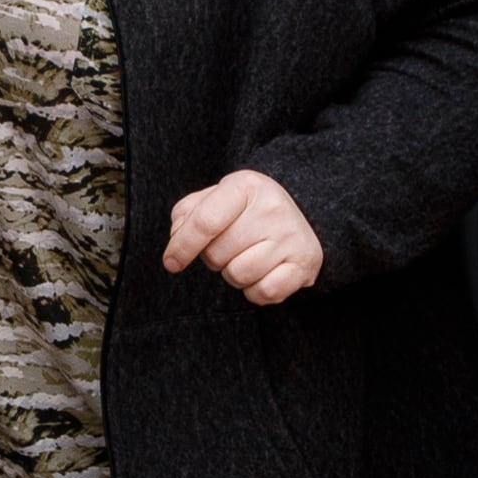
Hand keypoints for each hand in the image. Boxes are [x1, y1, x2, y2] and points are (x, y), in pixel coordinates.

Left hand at [164, 169, 324, 305]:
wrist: (303, 214)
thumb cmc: (248, 210)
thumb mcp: (216, 198)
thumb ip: (188, 213)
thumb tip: (177, 238)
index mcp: (247, 186)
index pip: (205, 222)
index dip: (182, 246)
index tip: (171, 262)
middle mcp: (273, 208)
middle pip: (218, 254)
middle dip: (213, 258)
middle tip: (229, 247)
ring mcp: (292, 237)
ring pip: (239, 275)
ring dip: (234, 275)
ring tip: (247, 258)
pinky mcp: (306, 263)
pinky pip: (263, 292)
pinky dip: (255, 290)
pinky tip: (263, 273)